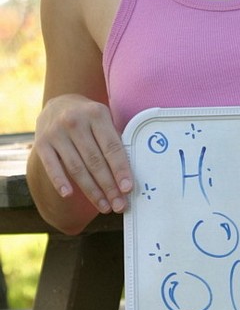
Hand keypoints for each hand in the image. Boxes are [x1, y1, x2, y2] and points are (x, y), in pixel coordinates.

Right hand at [32, 94, 131, 214]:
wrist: (59, 103)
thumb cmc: (89, 118)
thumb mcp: (104, 120)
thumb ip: (114, 141)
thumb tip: (128, 176)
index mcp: (96, 114)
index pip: (112, 147)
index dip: (121, 170)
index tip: (128, 189)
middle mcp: (75, 122)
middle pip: (95, 161)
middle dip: (109, 187)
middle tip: (119, 205)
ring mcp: (56, 132)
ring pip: (76, 168)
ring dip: (91, 190)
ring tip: (104, 206)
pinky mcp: (41, 142)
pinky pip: (51, 166)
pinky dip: (59, 181)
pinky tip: (69, 195)